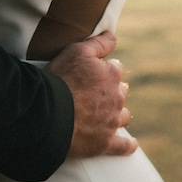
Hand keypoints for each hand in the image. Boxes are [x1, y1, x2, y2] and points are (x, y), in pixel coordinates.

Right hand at [46, 31, 137, 157]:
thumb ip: (99, 43)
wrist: (50, 114)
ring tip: (110, 114)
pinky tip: (131, 145)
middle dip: (112, 90)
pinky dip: (128, 145)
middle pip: (120, 91)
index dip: (103, 69)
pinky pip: (123, 146)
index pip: (115, 68)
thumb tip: (114, 35)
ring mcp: (112, 121)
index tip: (92, 73)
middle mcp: (117, 97)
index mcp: (112, 74)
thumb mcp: (77, 51)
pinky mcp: (105, 142)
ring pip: (123, 116)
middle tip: (96, 92)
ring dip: (118, 114)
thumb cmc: (61, 79)